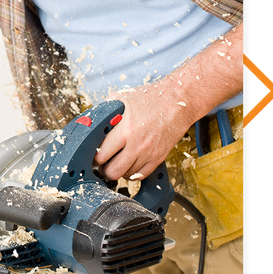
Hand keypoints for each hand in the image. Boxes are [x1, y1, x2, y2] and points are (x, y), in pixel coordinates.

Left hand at [94, 24, 242, 180]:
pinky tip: (129, 164)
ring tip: (115, 161)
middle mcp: (137, 144)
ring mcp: (149, 153)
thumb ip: (106, 111)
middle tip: (102, 162)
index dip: (94, 157)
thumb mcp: (122, 98)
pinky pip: (141, 175)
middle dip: (103, 169)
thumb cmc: (152, 98)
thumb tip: (93, 120)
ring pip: (126, 175)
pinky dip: (132, 173)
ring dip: (118, 170)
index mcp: (125, 129)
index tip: (93, 154)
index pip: (101, 154)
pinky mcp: (158, 158)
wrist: (179, 102)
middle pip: (113, 171)